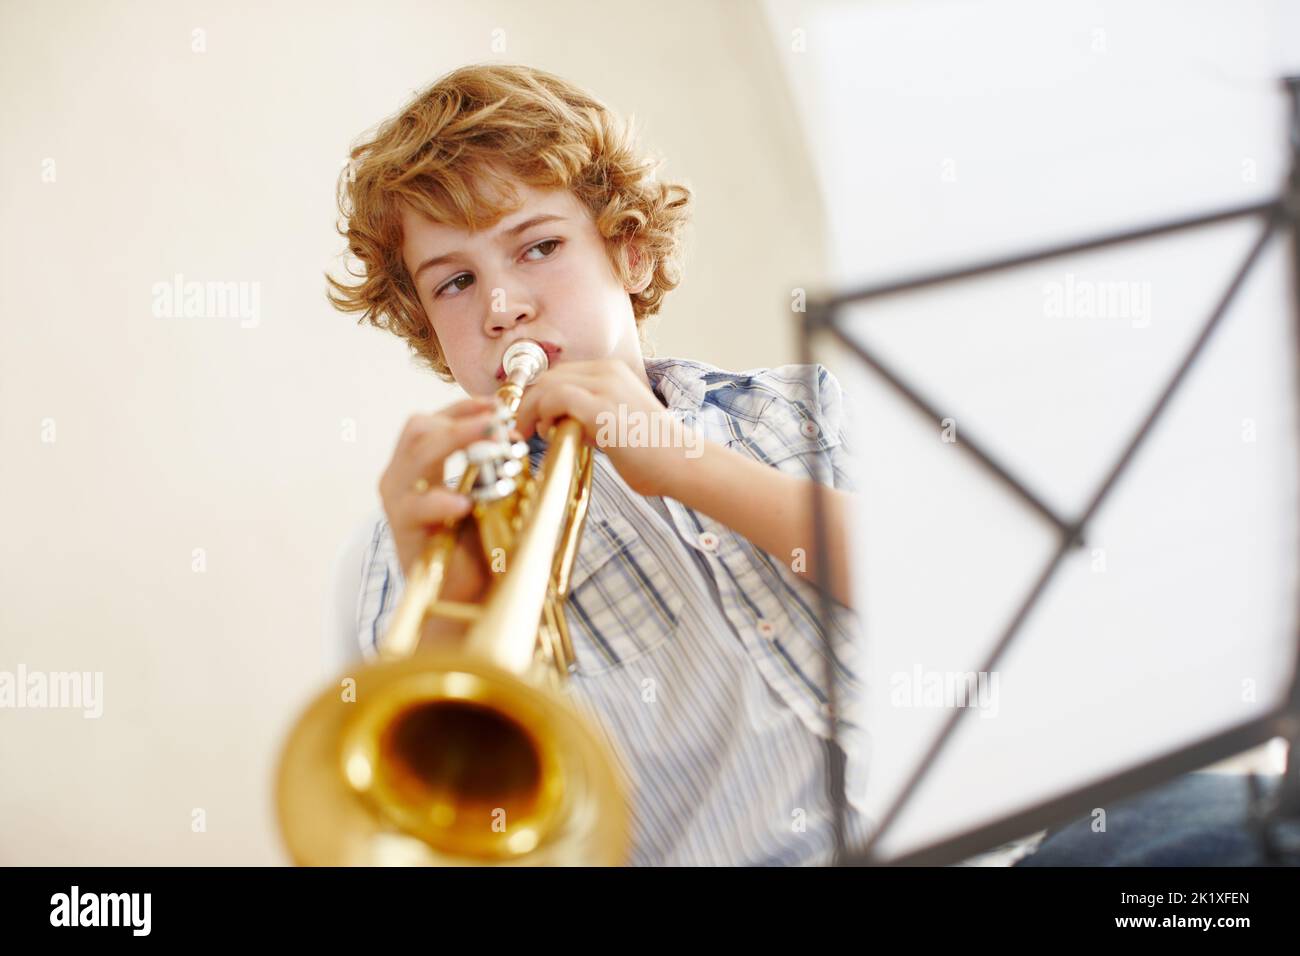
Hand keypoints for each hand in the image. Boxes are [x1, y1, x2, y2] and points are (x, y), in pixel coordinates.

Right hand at [377, 396, 495, 599]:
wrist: (461, 592)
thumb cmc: (472, 540)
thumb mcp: (482, 493)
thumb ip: (490, 464)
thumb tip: (513, 434)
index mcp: (417, 464)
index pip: (434, 420)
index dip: (464, 407)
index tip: (498, 404)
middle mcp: (401, 477)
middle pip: (419, 430)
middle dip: (460, 420)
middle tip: (497, 420)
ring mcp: (398, 502)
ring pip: (415, 458)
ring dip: (455, 444)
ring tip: (490, 442)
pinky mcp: (402, 530)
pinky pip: (416, 508)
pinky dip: (441, 501)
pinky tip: (466, 501)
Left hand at [513, 359, 701, 497]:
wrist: (683, 464)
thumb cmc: (654, 452)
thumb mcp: (618, 423)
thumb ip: (590, 418)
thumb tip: (561, 425)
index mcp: (613, 372)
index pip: (560, 374)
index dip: (537, 394)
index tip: (527, 418)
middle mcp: (608, 372)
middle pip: (549, 376)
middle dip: (528, 401)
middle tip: (520, 428)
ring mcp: (605, 387)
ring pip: (547, 385)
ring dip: (529, 409)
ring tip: (528, 433)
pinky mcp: (600, 408)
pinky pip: (555, 399)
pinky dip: (541, 414)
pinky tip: (547, 433)